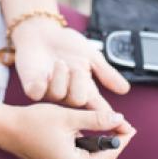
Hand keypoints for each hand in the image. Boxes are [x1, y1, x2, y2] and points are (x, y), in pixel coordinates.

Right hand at [3, 102, 136, 158]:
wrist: (7, 130)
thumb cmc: (35, 121)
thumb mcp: (68, 117)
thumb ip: (96, 119)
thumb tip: (120, 119)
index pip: (108, 155)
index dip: (121, 139)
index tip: (131, 126)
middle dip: (113, 142)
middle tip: (122, 125)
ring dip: (100, 145)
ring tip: (109, 126)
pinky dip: (87, 148)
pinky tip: (89, 134)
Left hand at [13, 20, 130, 116]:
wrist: (42, 31)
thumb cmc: (66, 44)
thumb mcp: (91, 56)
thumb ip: (106, 72)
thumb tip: (125, 90)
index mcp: (84, 89)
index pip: (99, 110)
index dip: (111, 119)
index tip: (125, 127)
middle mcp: (68, 95)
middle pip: (79, 100)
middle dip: (79, 80)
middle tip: (75, 66)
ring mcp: (49, 93)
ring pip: (59, 94)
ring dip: (61, 73)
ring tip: (59, 62)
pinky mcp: (32, 88)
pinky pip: (37, 93)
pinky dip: (42, 82)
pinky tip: (43, 73)